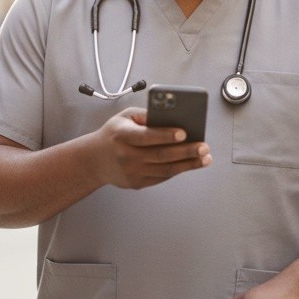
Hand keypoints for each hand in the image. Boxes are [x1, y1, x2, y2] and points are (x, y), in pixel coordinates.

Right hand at [92, 107, 210, 188]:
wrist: (94, 161)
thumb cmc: (114, 134)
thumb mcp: (124, 117)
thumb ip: (146, 115)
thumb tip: (171, 115)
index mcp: (122, 135)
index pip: (146, 136)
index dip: (166, 135)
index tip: (184, 132)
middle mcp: (126, 155)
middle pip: (161, 155)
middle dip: (186, 151)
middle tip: (203, 147)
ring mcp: (132, 172)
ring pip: (165, 170)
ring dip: (188, 164)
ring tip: (204, 158)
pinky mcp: (137, 183)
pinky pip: (162, 177)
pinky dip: (178, 170)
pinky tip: (190, 164)